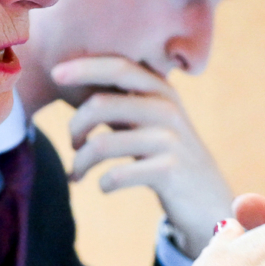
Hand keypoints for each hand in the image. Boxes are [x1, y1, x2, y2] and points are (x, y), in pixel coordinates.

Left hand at [51, 55, 231, 257]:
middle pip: (101, 104)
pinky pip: (116, 175)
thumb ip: (124, 100)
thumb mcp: (152, 120)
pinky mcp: (169, 171)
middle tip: (73, 143)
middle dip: (75, 126)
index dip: (85, 67)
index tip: (56, 74)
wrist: (208, 199)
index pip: (119, 66)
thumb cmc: (168, 155)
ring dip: (80, 162)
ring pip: (102, 144)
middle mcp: (167, 109)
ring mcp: (169, 140)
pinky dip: (102, 183)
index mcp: (161, 90)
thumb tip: (74, 79)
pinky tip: (103, 186)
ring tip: (76, 173)